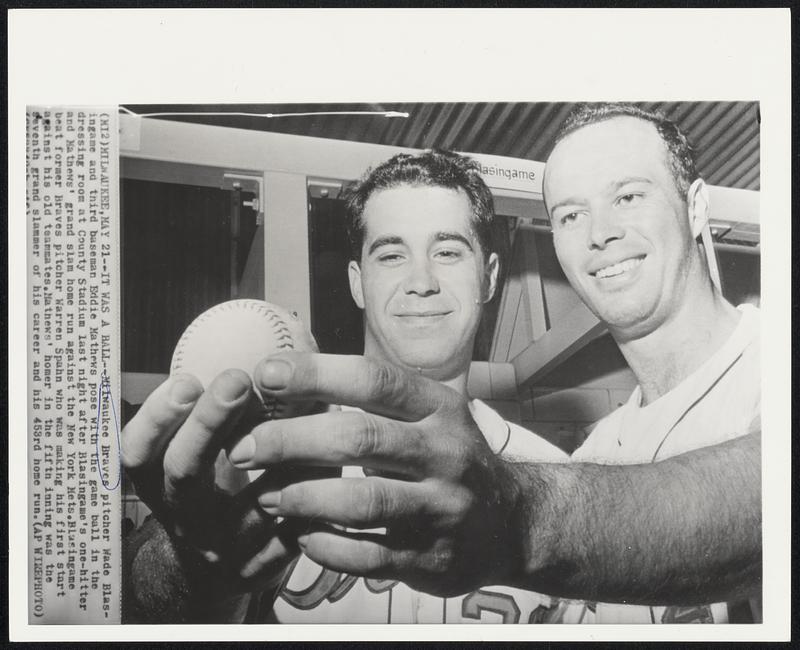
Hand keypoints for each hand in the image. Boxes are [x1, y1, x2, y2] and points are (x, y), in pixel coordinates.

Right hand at [121, 370, 325, 603]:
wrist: (213, 568)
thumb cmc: (211, 487)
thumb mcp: (194, 453)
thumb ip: (212, 411)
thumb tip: (263, 352)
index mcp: (156, 483)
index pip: (138, 452)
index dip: (157, 417)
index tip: (188, 379)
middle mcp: (182, 517)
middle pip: (184, 473)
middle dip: (208, 424)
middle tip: (236, 380)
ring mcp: (219, 548)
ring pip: (249, 506)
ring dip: (278, 460)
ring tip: (303, 416)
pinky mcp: (257, 570)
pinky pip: (289, 534)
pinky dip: (309, 497)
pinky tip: (328, 466)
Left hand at [227, 352, 523, 596]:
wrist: (510, 522)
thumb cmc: (448, 457)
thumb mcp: (430, 414)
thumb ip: (377, 398)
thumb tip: (292, 374)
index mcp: (440, 408)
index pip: (374, 380)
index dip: (316, 373)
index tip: (266, 373)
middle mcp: (446, 453)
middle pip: (359, 438)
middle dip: (291, 441)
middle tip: (245, 448)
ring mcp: (443, 508)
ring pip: (361, 501)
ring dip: (302, 497)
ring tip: (266, 496)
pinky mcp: (433, 557)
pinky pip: (368, 556)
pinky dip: (325, 545)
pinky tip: (302, 534)